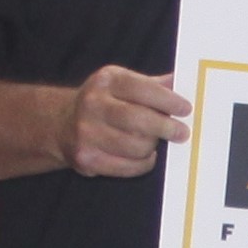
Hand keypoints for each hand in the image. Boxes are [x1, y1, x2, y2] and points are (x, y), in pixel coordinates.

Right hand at [62, 67, 191, 177]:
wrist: (61, 125)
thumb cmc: (103, 102)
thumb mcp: (122, 83)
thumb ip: (153, 84)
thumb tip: (183, 83)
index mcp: (106, 81)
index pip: (144, 89)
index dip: (168, 101)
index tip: (185, 110)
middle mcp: (93, 104)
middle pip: (140, 120)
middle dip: (167, 128)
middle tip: (182, 133)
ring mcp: (87, 133)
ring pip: (137, 146)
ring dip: (152, 146)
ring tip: (153, 141)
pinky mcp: (87, 158)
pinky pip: (129, 166)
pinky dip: (143, 163)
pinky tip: (144, 156)